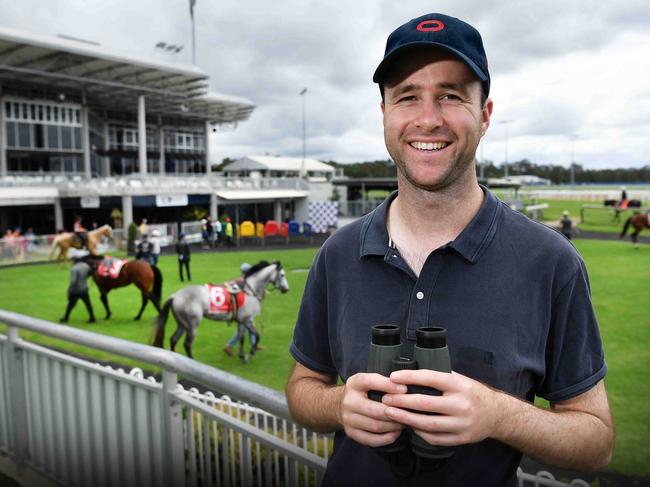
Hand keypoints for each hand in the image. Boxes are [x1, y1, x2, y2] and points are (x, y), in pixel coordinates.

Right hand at [338, 373, 407, 447]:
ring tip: (405, 422)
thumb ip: (383, 381)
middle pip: (375, 410)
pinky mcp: (351, 433)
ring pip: (375, 426)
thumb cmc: (361, 391)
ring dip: (393, 426)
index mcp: (354, 384)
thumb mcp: (368, 380)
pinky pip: (372, 440)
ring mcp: (348, 419)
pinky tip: (396, 432)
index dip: (388, 386)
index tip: (404, 389)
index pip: (370, 382)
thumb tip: (404, 388)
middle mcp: (349, 402)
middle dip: (395, 413)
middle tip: (409, 412)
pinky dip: (387, 438)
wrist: (338, 404)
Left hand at [382, 370, 500, 446]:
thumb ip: (439, 377)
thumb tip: (410, 373)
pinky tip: (410, 426)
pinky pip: (435, 438)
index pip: (431, 378)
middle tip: (385, 399)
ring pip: (428, 424)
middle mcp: (461, 404)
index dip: (410, 377)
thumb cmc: (472, 393)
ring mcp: (462, 423)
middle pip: (425, 404)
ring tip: (391, 413)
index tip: (393, 377)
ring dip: (406, 419)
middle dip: (402, 401)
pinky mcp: (461, 438)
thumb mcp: (460, 379)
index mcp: (459, 385)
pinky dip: (420, 433)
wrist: (497, 414)